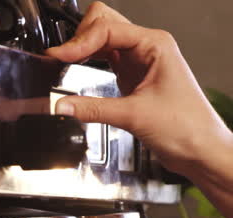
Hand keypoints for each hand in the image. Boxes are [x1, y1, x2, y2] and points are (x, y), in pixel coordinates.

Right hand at [46, 1, 231, 177]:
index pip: (107, 29)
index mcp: (155, 45)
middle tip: (60, 59)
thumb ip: (95, 109)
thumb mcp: (135, 116)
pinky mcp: (134, 82)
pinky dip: (91, 67)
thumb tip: (63, 105)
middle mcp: (148, 50)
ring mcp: (140, 65)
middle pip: (104, 25)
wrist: (199, 151)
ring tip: (64, 65)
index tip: (58, 57)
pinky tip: (80, 76)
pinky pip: (107, 64)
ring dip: (84, 51)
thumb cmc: (187, 128)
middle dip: (80, 38)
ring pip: (104, 42)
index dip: (79, 42)